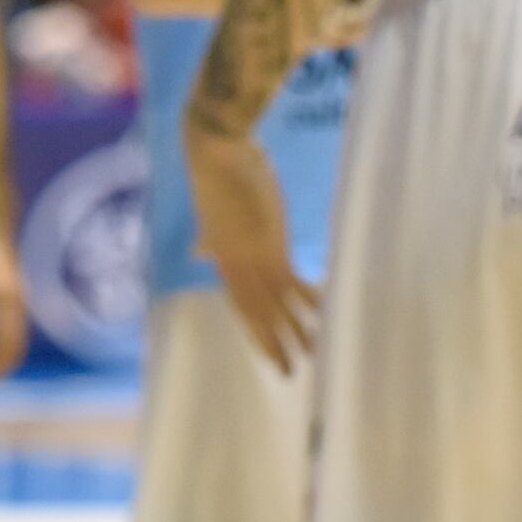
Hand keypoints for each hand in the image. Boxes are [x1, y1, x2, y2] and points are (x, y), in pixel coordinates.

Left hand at [185, 118, 316, 370]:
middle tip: (288, 372)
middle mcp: (234, 264)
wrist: (217, 149)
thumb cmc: (218, 171)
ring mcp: (251, 258)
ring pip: (274, 307)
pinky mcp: (269, 245)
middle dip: (272, 345)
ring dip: (295, 333)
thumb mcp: (211, 213)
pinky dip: (308, 301)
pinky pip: (291, 283)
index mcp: (222, 257)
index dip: (254, 328)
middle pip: (254, 315)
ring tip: (312, 356)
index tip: (266, 349)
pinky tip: (323, 315)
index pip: (239, 302)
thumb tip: (197, 250)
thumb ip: (208, 238)